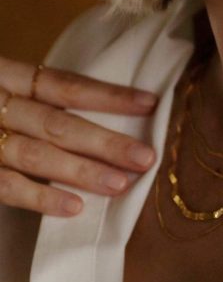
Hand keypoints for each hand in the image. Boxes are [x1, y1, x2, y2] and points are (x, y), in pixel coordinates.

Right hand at [0, 56, 157, 216]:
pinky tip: (73, 207)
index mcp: (5, 75)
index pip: (66, 84)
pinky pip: (3, 184)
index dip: (108, 94)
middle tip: (146, 157)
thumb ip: (33, 91)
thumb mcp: (3, 82)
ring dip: (81, 171)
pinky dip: (37, 196)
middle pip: (58, 122)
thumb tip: (94, 106)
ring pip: (35, 154)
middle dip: (105, 141)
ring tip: (122, 183)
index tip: (149, 103)